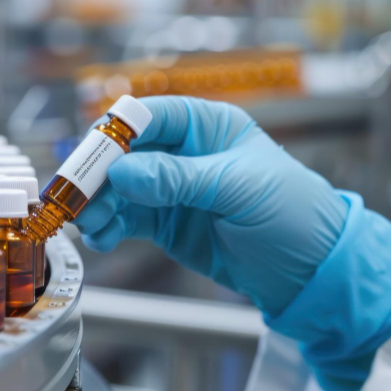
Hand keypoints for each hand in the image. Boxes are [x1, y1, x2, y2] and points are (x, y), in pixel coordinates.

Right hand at [73, 96, 347, 314]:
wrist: (313, 273)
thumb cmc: (294, 215)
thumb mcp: (237, 190)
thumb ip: (177, 179)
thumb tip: (121, 171)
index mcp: (207, 127)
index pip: (149, 117)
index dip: (116, 134)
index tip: (93, 159)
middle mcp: (183, 153)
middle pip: (123, 154)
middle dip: (97, 175)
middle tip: (76, 198)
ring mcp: (171, 190)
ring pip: (118, 189)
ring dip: (98, 204)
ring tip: (90, 226)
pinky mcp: (165, 224)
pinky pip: (125, 219)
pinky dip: (108, 227)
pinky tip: (102, 238)